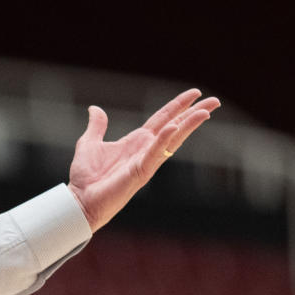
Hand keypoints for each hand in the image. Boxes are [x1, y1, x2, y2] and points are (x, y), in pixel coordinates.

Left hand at [68, 88, 219, 230]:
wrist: (79, 200)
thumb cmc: (85, 178)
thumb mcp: (89, 143)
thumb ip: (97, 126)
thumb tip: (95, 109)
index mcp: (136, 142)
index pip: (162, 119)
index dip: (178, 106)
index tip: (195, 94)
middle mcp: (145, 150)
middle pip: (175, 127)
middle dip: (194, 113)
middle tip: (215, 101)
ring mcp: (145, 161)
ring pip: (172, 140)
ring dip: (188, 126)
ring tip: (206, 112)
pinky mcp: (139, 172)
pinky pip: (154, 155)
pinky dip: (163, 141)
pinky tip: (172, 128)